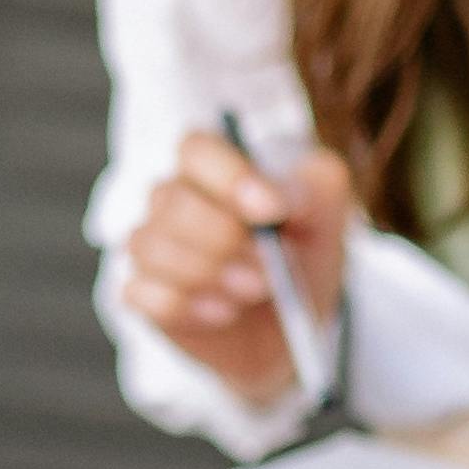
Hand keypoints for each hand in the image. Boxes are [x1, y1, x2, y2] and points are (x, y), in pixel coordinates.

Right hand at [113, 126, 351, 412]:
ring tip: (255, 291)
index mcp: (213, 165)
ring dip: (208, 274)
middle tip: (269, 268)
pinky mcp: (142, 293)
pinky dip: (187, 307)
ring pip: (152, 248)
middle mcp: (172, 198)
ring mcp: (151, 245)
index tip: (273, 211)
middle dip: (226, 240)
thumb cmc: (302, 248)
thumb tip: (281, 196)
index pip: (196, 149)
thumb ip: (311, 185)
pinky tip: (224, 313)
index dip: (229, 177)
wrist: (293, 319)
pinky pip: (143, 294)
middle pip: (174, 203)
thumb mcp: (326, 208)